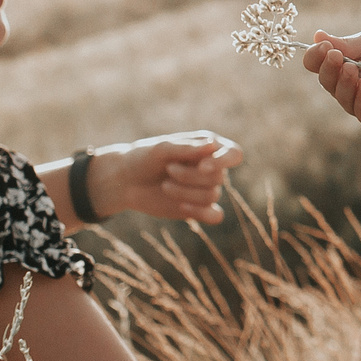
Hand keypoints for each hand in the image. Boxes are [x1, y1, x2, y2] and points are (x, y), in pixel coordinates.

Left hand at [88, 131, 242, 223]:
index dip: (223, 161)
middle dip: (192, 176)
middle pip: (218, 177)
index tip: (203, 166)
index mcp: (207, 147)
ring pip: (212, 196)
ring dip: (187, 192)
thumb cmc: (143, 158)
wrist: (126, 182)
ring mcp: (205, 188)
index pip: (233, 153)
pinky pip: (215, 215)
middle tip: (168, 170)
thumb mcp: (161, 149)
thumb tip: (213, 144)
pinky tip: (182, 207)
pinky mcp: (198, 208)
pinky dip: (201, 213)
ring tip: (165, 185)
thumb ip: (187, 148)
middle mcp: (211, 167)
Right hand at [304, 30, 360, 125]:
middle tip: (336, 56)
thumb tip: (317, 37)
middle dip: (329, 68)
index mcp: (337, 66)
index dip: (315, 57)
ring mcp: (358, 100)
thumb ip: (344, 44)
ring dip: (344, 83)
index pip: (315, 65)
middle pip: (326, 81)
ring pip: (342, 97)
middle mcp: (343, 85)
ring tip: (352, 68)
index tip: (324, 47)